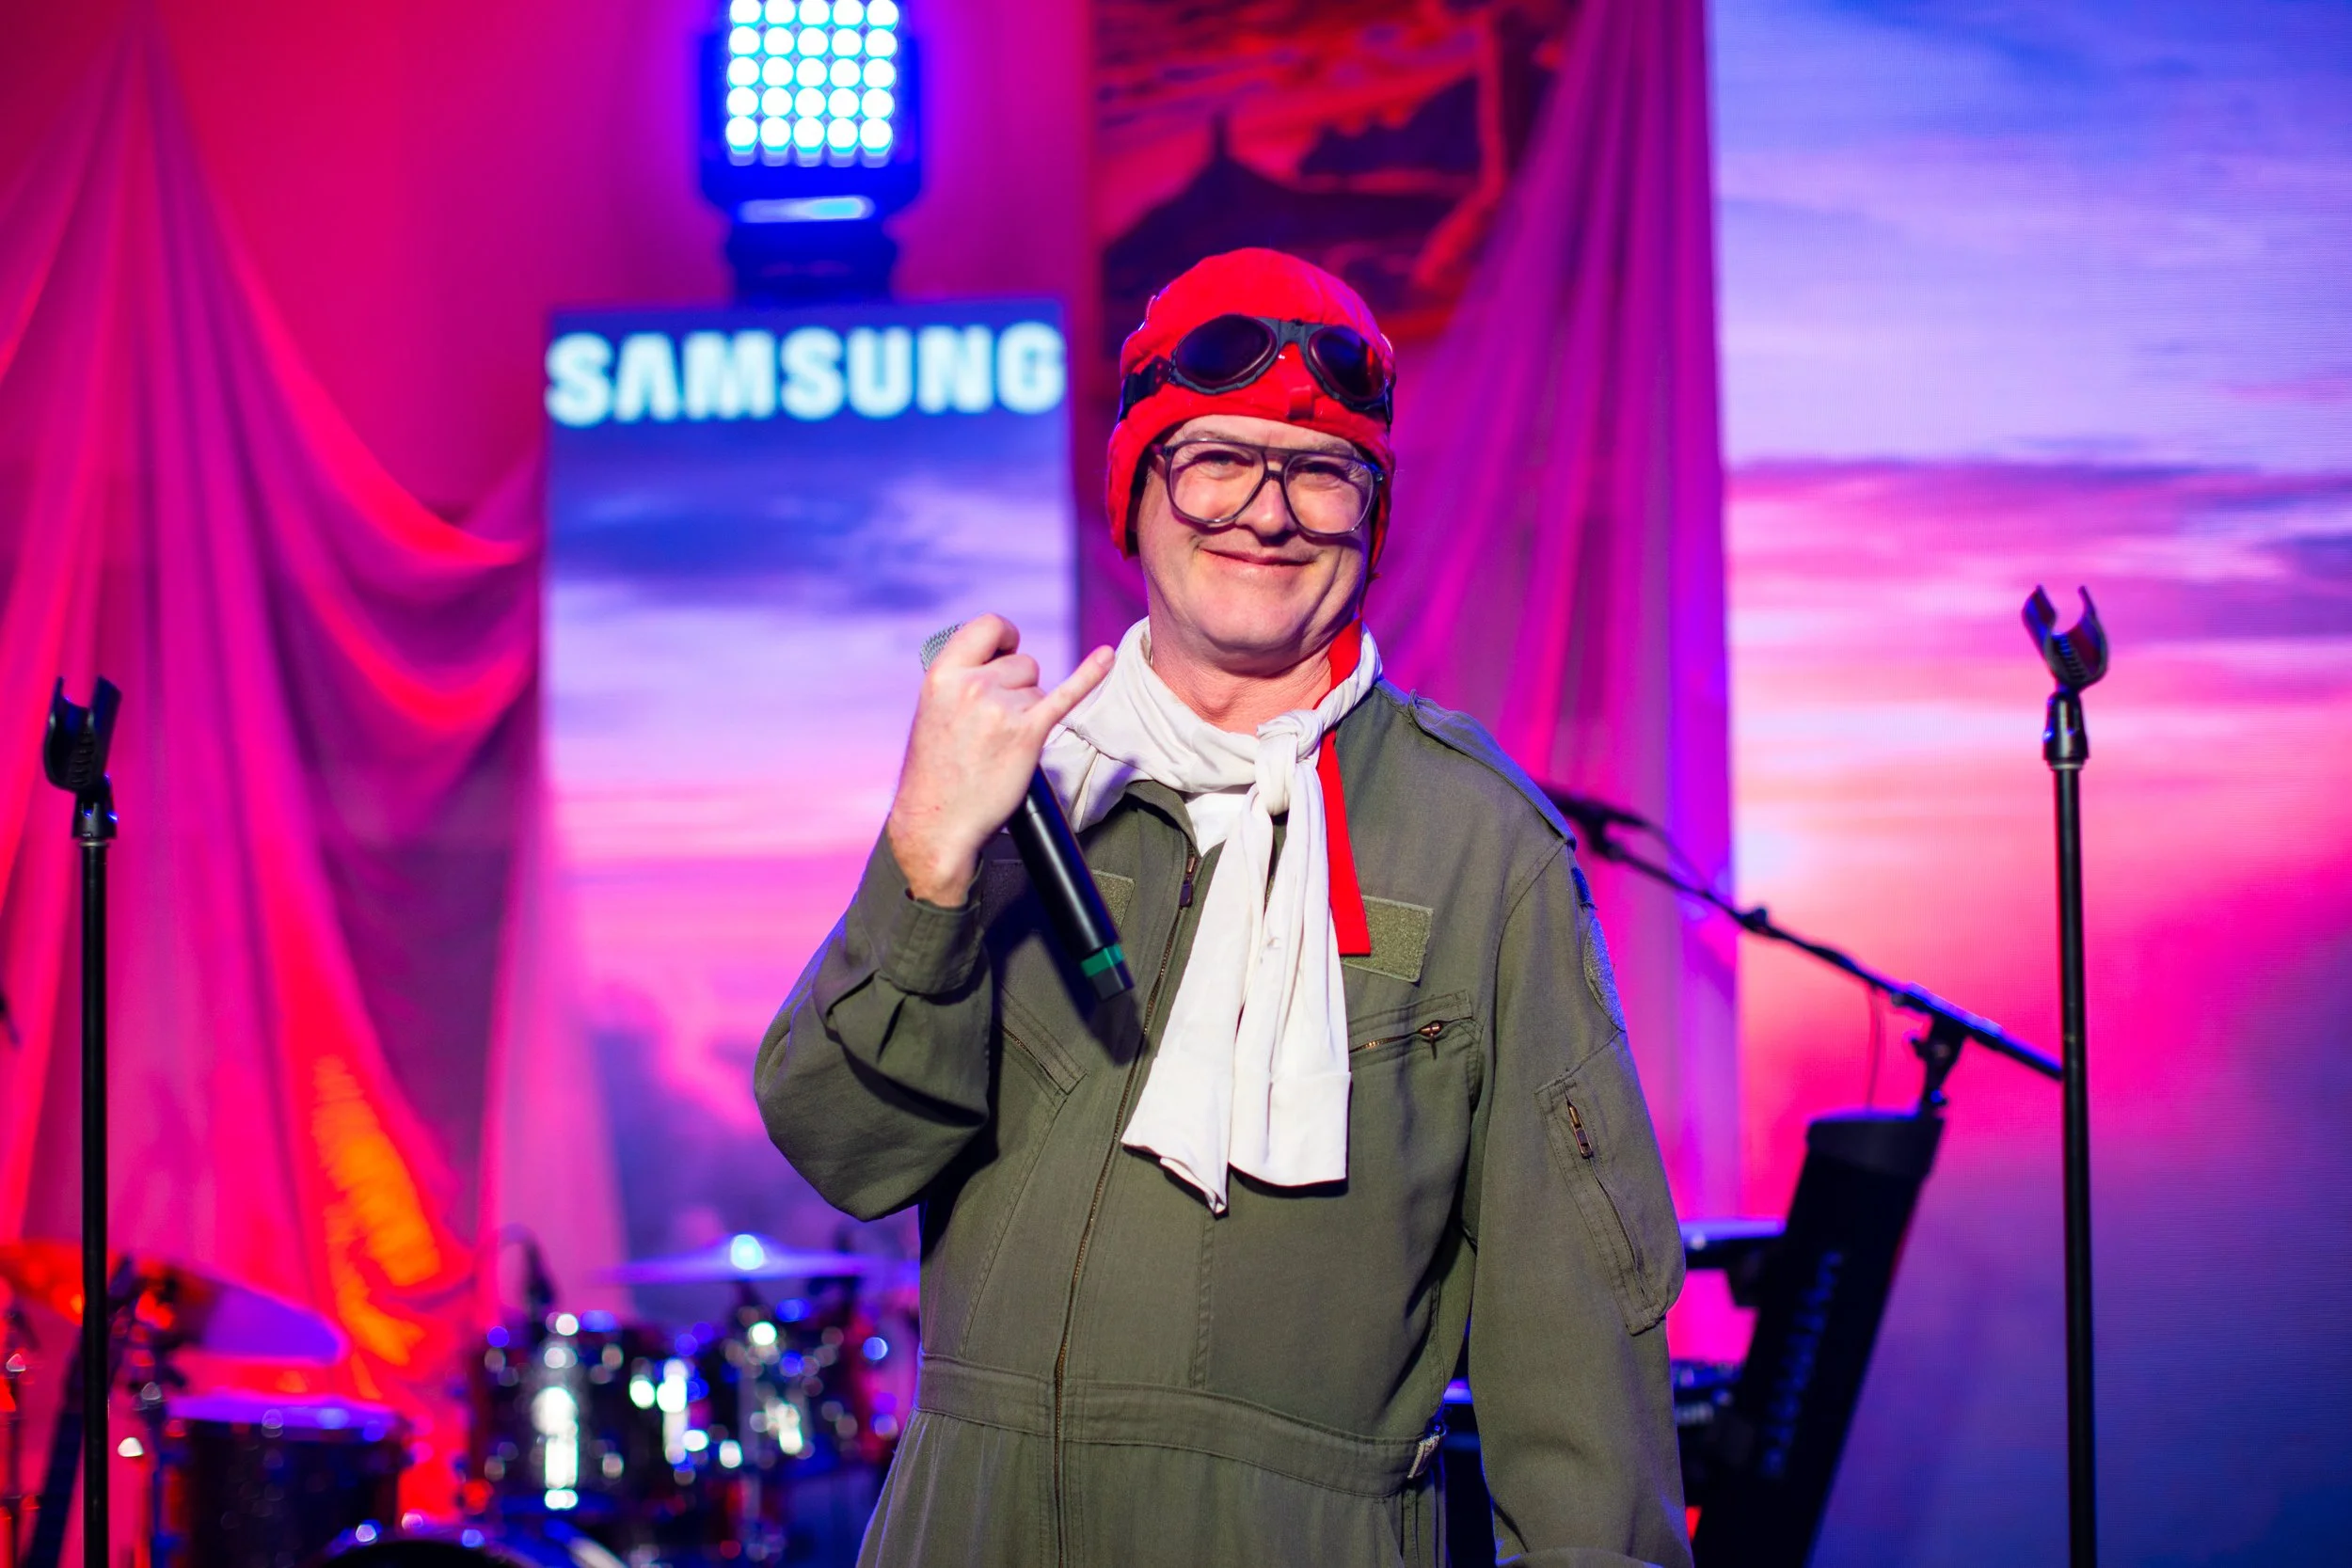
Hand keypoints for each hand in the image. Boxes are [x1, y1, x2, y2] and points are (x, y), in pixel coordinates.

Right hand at [886, 616, 1114, 905]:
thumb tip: (999, 662)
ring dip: (1030, 710)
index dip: (1004, 636)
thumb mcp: (933, 710)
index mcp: (942, 675)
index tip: (1008, 650)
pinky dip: (1090, 674)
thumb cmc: (935, 773)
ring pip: (1039, 688)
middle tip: (994, 724)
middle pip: (1023, 662)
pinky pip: (1066, 695)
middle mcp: (973, 685)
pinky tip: (1107, 658)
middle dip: (1019, 686)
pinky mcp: (1029, 734)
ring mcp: (1002, 708)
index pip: (988, 626)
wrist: (936, 823)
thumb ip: (961, 681)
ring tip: (1001, 743)